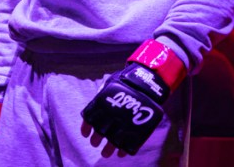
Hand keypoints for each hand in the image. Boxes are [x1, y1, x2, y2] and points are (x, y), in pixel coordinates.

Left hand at [80, 39, 185, 154]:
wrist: (148, 82)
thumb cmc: (128, 80)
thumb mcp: (111, 84)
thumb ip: (102, 95)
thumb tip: (96, 106)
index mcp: (102, 104)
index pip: (90, 119)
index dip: (86, 128)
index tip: (86, 135)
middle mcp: (112, 115)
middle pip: (100, 132)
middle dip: (96, 140)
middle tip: (96, 144)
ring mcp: (124, 124)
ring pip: (113, 141)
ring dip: (108, 149)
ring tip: (106, 153)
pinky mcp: (137, 129)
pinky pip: (130, 144)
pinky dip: (124, 150)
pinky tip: (121, 152)